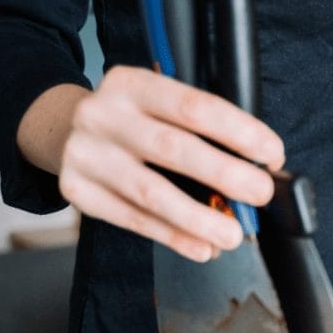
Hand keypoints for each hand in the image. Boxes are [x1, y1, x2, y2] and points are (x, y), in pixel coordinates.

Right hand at [52, 66, 284, 261]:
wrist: (59, 129)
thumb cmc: (133, 120)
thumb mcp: (158, 105)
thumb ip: (200, 131)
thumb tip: (257, 172)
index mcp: (134, 84)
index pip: (195, 107)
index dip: (239, 132)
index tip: (273, 154)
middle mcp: (104, 114)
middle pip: (174, 149)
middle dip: (226, 175)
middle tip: (261, 195)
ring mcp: (86, 153)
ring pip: (151, 193)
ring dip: (199, 219)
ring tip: (233, 235)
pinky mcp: (76, 190)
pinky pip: (132, 219)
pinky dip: (172, 236)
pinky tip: (201, 247)